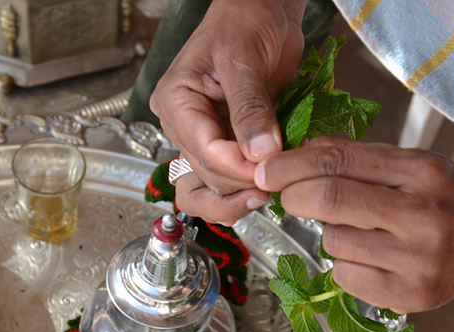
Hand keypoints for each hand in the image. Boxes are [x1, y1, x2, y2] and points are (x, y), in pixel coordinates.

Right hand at [150, 0, 305, 222]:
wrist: (263, 9)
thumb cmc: (246, 19)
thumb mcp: (245, 59)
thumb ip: (250, 108)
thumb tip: (260, 152)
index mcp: (176, 100)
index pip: (203, 149)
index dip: (236, 167)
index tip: (268, 169)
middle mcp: (183, 123)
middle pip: (207, 174)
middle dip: (242, 181)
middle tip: (278, 178)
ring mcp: (203, 135)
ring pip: (214, 184)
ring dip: (242, 192)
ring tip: (272, 186)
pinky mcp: (225, 140)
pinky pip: (228, 176)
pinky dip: (247, 184)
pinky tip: (268, 182)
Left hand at [254, 136, 453, 312]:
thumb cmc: (439, 196)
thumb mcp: (406, 163)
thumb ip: (353, 157)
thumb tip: (295, 153)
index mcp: (422, 172)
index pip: (339, 162)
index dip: (292, 166)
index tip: (266, 170)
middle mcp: (425, 215)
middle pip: (330, 199)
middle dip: (295, 197)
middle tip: (289, 198)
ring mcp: (420, 259)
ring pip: (334, 243)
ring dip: (330, 234)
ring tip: (358, 232)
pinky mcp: (411, 296)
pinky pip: (345, 277)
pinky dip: (344, 265)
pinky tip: (370, 258)